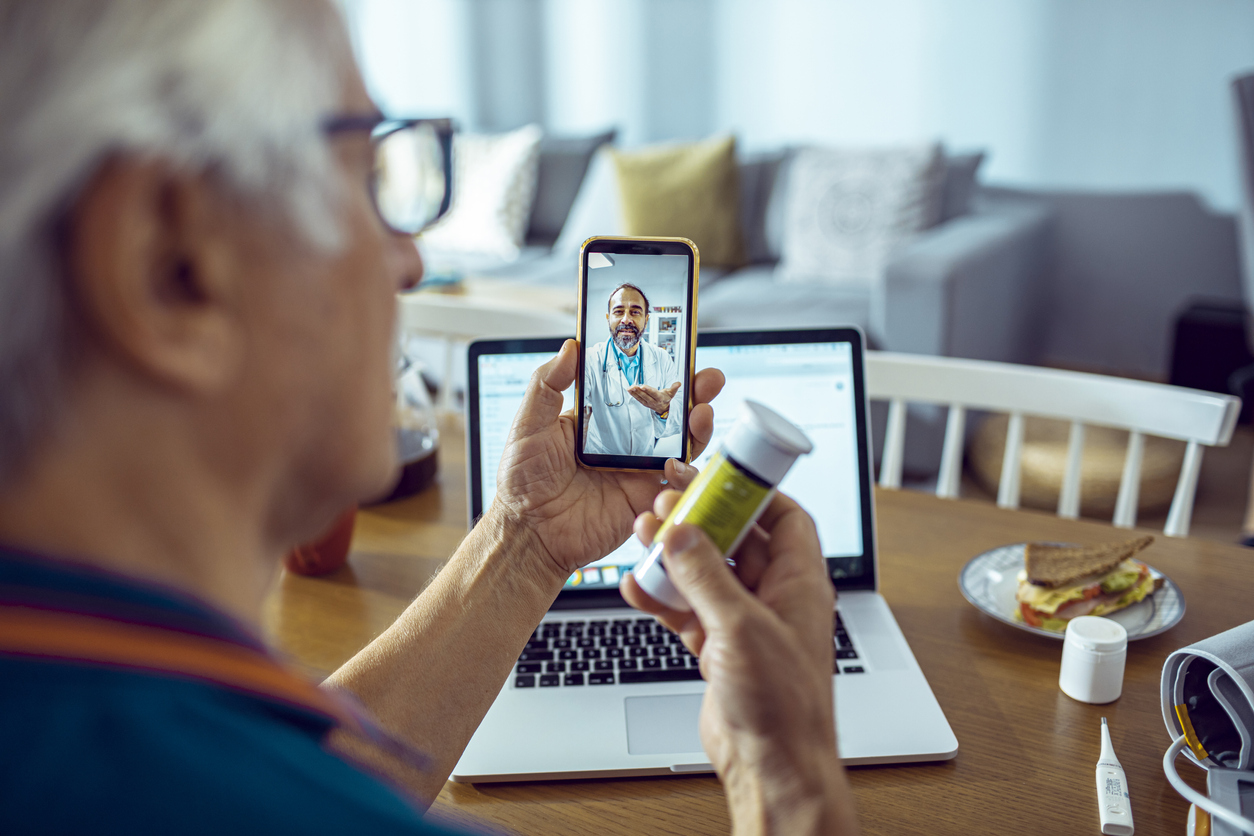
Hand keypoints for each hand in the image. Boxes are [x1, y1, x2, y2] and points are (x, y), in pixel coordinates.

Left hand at [491, 340, 723, 582]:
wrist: (529, 533)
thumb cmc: (522, 481)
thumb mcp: (529, 424)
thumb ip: (547, 384)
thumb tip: (569, 346)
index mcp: (601, 420)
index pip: (638, 387)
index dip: (661, 370)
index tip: (678, 352)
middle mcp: (625, 442)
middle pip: (669, 412)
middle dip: (694, 392)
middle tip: (707, 378)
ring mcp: (638, 470)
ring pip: (682, 444)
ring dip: (699, 425)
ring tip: (702, 411)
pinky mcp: (645, 499)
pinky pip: (676, 484)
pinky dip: (687, 470)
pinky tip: (679, 460)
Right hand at [621, 492, 859, 835]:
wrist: (772, 766)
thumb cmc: (783, 703)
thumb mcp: (741, 627)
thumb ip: (707, 576)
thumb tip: (681, 533)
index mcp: (799, 583)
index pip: (784, 517)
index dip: (753, 491)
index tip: (717, 474)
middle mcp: (774, 597)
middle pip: (737, 540)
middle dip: (700, 519)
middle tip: (665, 500)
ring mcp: (745, 623)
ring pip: (706, 573)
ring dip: (674, 555)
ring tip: (642, 534)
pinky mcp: (719, 648)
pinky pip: (688, 609)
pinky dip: (662, 597)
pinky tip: (636, 585)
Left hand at [627, 381, 680, 414]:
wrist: (664, 409)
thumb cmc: (667, 398)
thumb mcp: (672, 393)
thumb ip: (674, 387)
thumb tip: (679, 383)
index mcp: (660, 398)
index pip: (654, 393)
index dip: (648, 390)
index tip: (643, 386)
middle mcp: (653, 401)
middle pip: (645, 396)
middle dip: (639, 391)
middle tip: (634, 386)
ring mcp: (648, 403)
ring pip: (640, 398)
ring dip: (634, 393)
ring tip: (630, 387)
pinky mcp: (644, 403)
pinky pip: (638, 399)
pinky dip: (633, 394)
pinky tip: (629, 390)